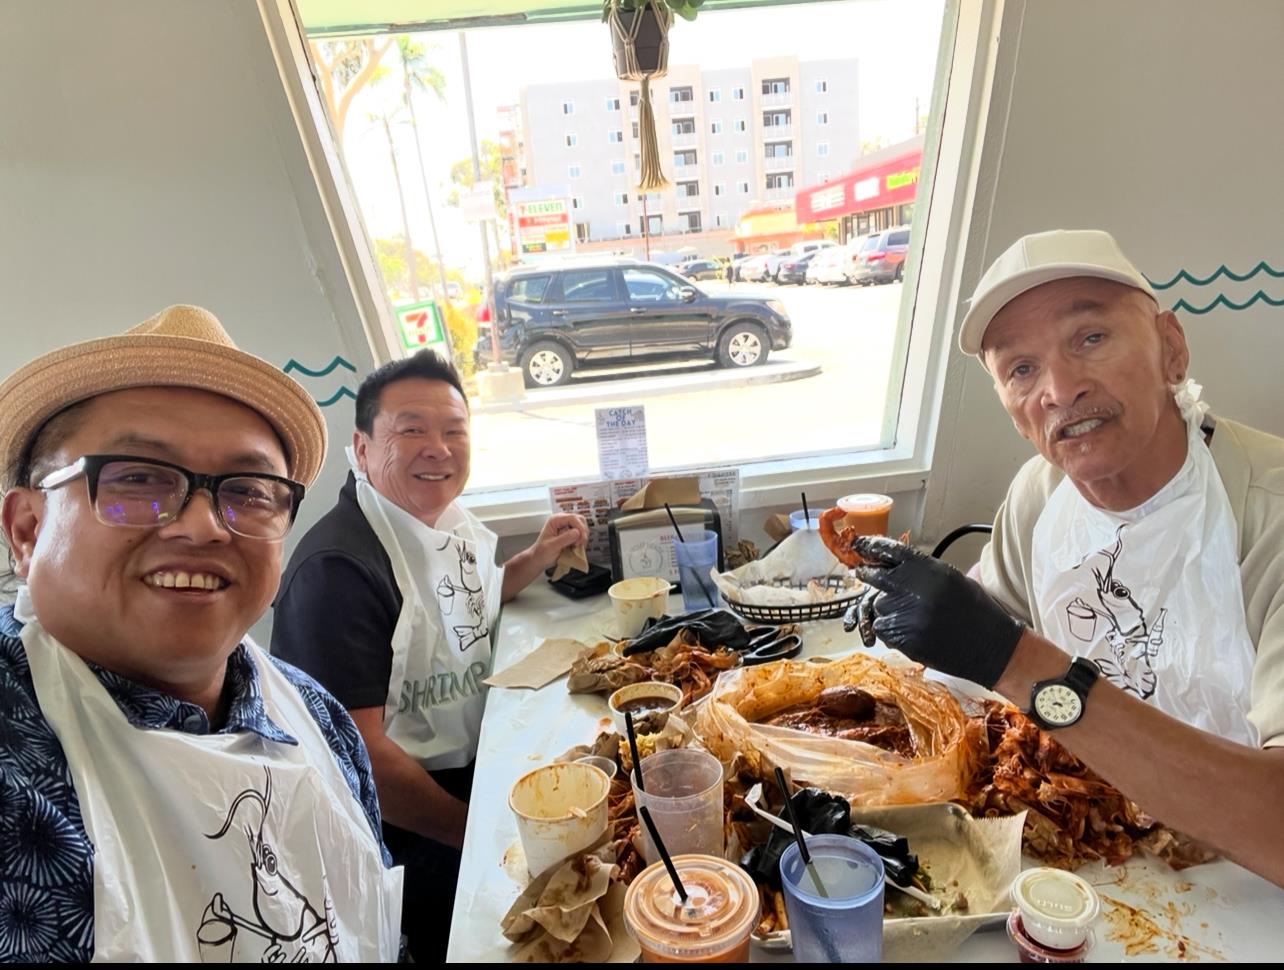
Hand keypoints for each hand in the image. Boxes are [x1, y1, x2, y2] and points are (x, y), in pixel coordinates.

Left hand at [528, 513, 589, 571]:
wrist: (539, 560)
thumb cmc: (541, 553)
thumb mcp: (552, 546)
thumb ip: (564, 538)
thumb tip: (577, 532)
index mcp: (555, 520)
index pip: (573, 518)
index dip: (580, 528)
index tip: (580, 540)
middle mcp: (561, 521)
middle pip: (580, 520)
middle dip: (582, 532)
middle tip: (579, 544)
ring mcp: (566, 527)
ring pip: (582, 526)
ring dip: (582, 537)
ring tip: (576, 546)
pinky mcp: (570, 533)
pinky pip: (581, 534)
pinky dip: (581, 540)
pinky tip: (575, 547)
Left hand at [843, 535, 1023, 687]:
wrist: (991, 646)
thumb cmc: (975, 610)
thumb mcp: (950, 578)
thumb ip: (921, 570)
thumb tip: (891, 563)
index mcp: (929, 569)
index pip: (889, 551)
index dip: (870, 547)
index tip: (859, 545)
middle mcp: (914, 589)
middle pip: (875, 577)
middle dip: (869, 576)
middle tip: (866, 575)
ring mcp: (906, 615)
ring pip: (878, 606)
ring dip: (887, 609)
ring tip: (911, 616)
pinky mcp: (903, 638)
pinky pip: (882, 629)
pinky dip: (890, 630)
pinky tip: (910, 631)